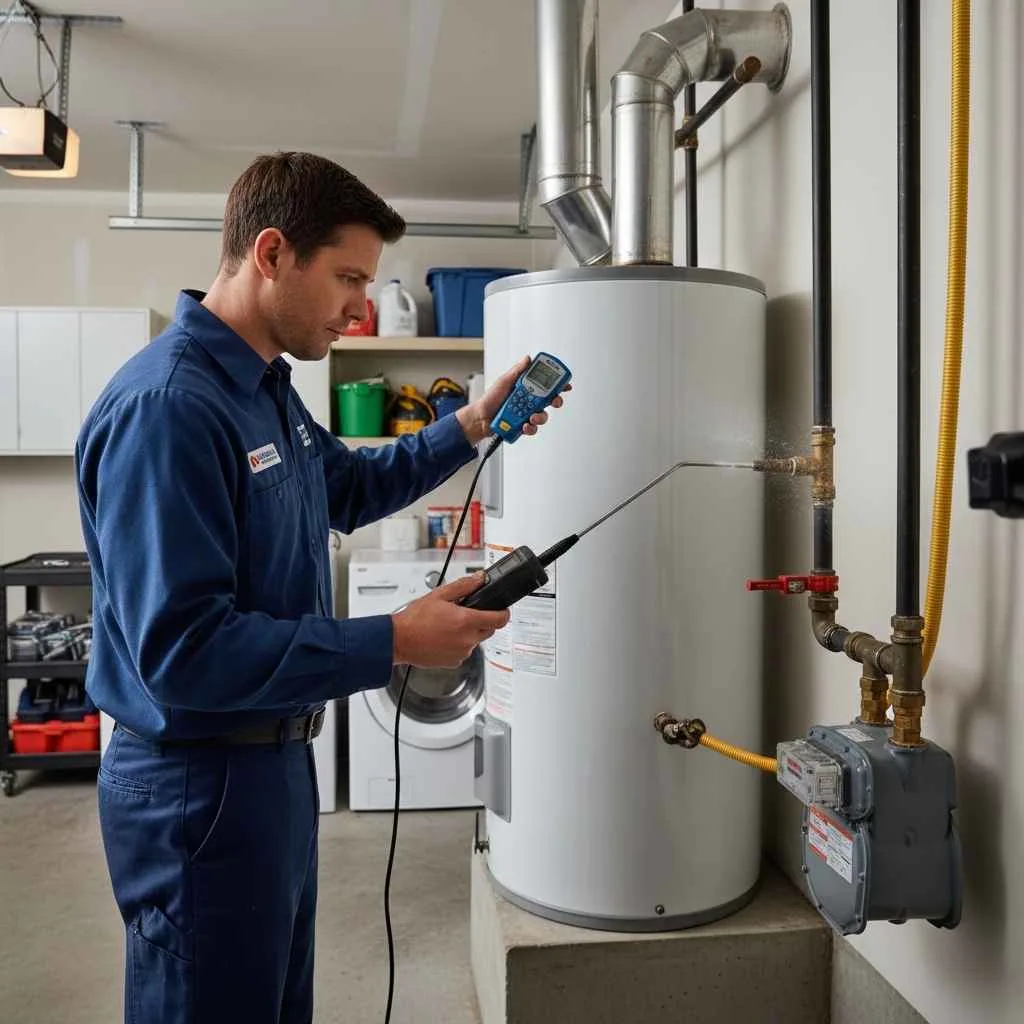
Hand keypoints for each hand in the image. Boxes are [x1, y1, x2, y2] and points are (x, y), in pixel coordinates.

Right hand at [392, 573, 509, 668]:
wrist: (398, 640)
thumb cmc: (414, 620)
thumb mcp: (440, 595)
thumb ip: (464, 586)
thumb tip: (480, 579)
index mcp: (466, 621)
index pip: (500, 619)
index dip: (504, 613)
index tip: (502, 610)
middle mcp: (467, 639)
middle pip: (489, 630)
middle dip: (482, 620)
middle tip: (466, 613)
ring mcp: (461, 653)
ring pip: (476, 641)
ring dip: (469, 633)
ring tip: (449, 625)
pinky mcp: (454, 662)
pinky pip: (464, 651)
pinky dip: (459, 644)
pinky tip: (444, 637)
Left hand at [455, 355, 570, 444]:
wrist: (480, 418)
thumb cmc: (490, 399)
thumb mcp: (504, 381)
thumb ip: (518, 371)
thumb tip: (528, 359)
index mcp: (527, 389)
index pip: (546, 385)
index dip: (558, 385)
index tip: (565, 385)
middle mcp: (529, 402)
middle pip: (549, 402)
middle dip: (555, 401)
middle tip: (554, 401)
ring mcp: (527, 415)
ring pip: (542, 416)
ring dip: (540, 417)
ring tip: (531, 416)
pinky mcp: (523, 426)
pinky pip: (532, 429)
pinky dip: (529, 428)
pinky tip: (524, 425)